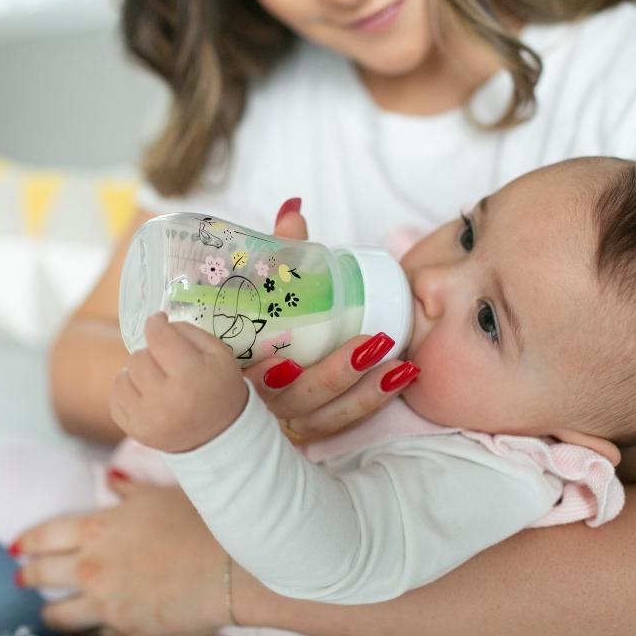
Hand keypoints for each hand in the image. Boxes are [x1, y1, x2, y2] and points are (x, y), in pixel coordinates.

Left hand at [16, 479, 228, 635]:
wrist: (229, 568)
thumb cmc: (200, 524)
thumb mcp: (161, 496)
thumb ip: (129, 489)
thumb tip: (110, 476)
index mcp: (97, 528)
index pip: (45, 535)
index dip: (28, 543)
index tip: (18, 548)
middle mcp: (92, 566)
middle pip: (42, 575)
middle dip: (29, 576)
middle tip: (23, 577)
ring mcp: (106, 603)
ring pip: (60, 614)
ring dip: (51, 612)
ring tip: (49, 612)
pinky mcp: (125, 630)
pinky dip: (86, 633)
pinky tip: (84, 631)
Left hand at [111, 312, 247, 451]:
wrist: (218, 435)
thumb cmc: (219, 388)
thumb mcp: (220, 355)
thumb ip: (190, 332)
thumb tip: (159, 324)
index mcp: (191, 376)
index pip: (159, 337)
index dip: (156, 323)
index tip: (159, 322)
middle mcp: (166, 399)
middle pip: (138, 357)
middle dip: (150, 354)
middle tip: (165, 362)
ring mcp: (147, 418)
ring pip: (121, 377)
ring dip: (136, 373)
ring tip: (155, 380)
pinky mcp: (135, 431)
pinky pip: (116, 399)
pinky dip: (129, 393)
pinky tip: (147, 396)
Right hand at [242, 198, 421, 441]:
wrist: (252, 353)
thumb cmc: (252, 315)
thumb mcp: (261, 283)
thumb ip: (277, 251)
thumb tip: (294, 208)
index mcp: (233, 371)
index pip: (243, 383)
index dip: (264, 380)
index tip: (283, 363)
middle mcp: (256, 403)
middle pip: (292, 403)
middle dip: (331, 378)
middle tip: (369, 346)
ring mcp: (284, 420)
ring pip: (322, 418)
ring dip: (363, 394)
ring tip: (397, 365)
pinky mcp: (310, 426)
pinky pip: (342, 422)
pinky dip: (372, 401)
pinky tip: (403, 377)